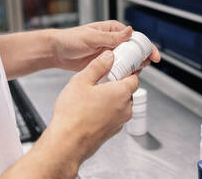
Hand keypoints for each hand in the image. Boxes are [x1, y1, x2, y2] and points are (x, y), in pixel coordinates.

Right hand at [2, 51, 137, 178]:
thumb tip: (108, 57)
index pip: (134, 77)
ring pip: (121, 104)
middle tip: (101, 81)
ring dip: (111, 98)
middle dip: (117, 84)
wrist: (67, 144)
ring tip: (92, 96)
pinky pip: (114, 116)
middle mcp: (125, 108)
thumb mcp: (81, 81)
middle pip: (128, 91)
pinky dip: (107, 111)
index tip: (118, 67)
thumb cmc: (73, 115)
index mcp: (121, 93)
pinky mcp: (112, 132)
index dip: (127, 70)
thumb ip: (98, 66)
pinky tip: (90, 110)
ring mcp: (120, 122)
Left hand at [52, 21, 160, 71]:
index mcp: (113, 30)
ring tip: (133, 73)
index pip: (135, 37)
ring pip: (128, 61)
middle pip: (134, 50)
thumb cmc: (71, 39)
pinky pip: (118, 69)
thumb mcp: (91, 37)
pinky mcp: (105, 64)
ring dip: (132, 67)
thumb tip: (129, 31)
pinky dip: (122, 73)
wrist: (57, 52)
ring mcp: (110, 54)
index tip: (153, 55)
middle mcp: (113, 41)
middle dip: (142, 58)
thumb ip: (110, 37)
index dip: (146, 46)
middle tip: (143, 66)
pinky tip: (123, 78)